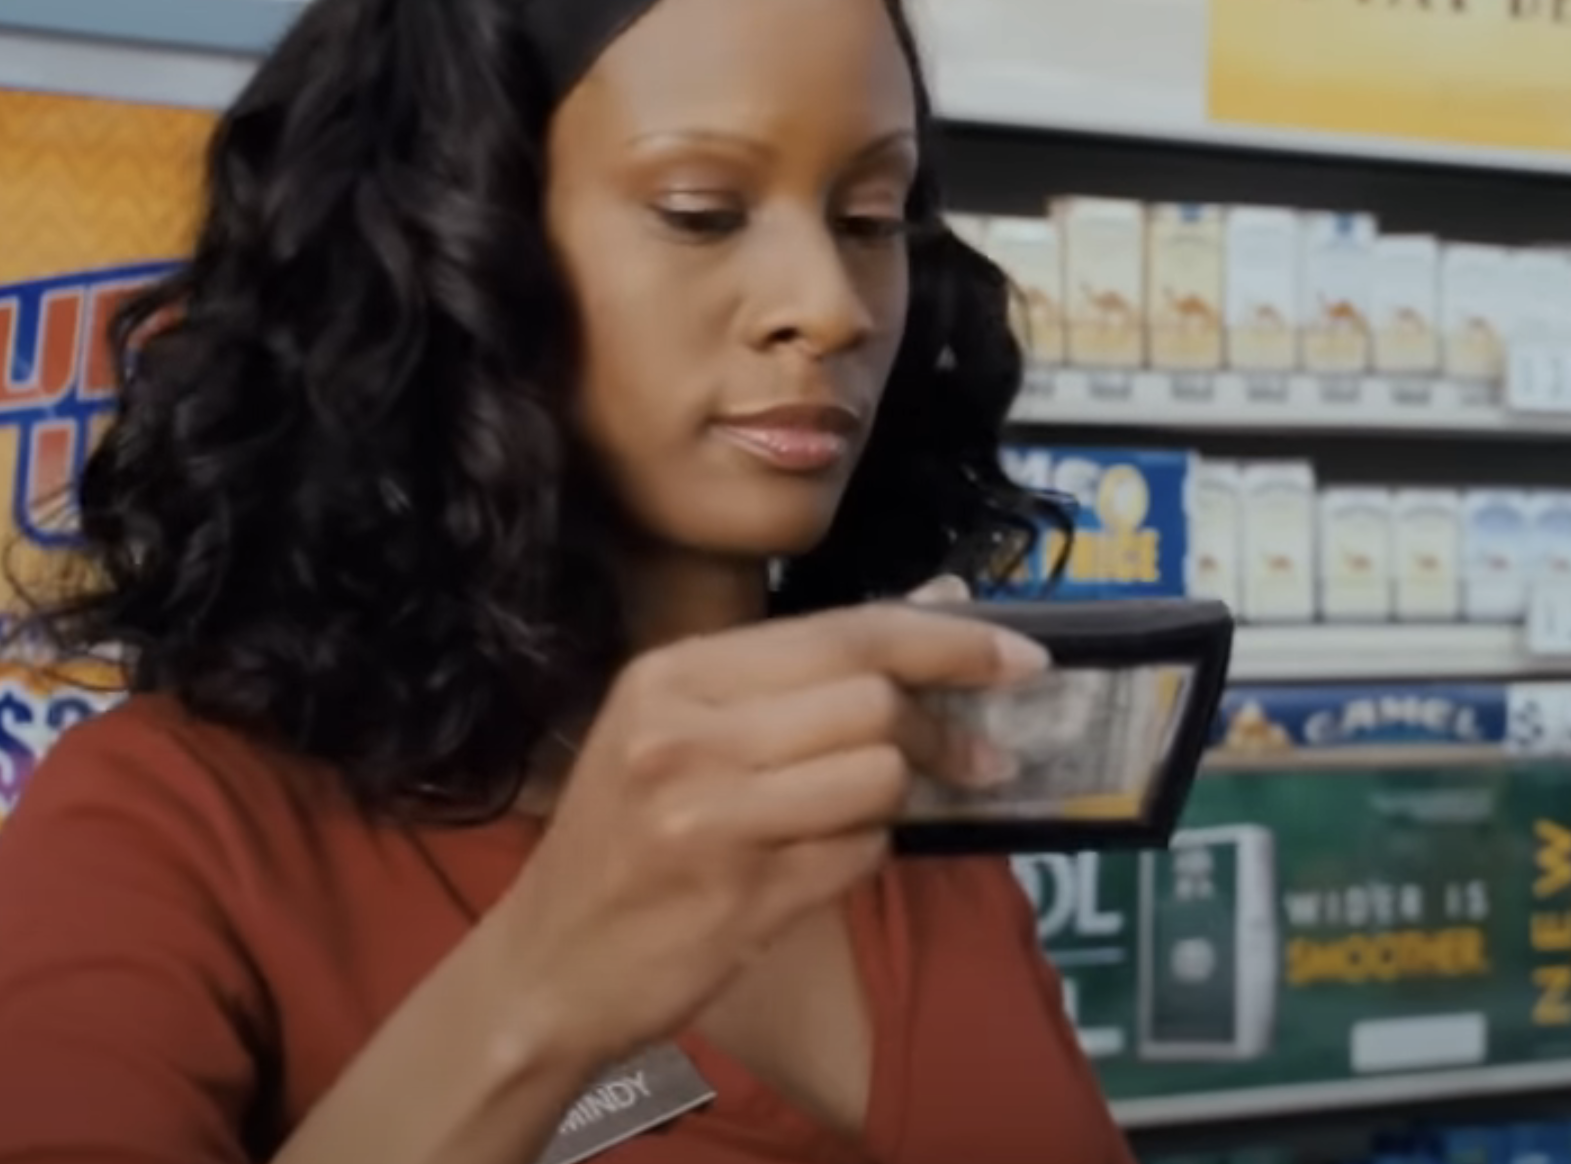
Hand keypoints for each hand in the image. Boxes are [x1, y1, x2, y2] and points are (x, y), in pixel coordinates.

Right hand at [484, 599, 1045, 1072]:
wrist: (547, 967)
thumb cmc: (625, 841)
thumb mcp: (682, 731)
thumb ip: (809, 671)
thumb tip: (945, 603)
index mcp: (673, 675)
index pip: (846, 632)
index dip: (950, 640)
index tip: (1023, 655)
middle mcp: (685, 735)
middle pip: (873, 699)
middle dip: (939, 730)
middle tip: (972, 758)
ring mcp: (712, 816)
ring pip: (879, 775)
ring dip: (896, 799)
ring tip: (854, 817)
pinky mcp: (744, 896)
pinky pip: (863, 852)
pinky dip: (864, 855)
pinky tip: (814, 865)